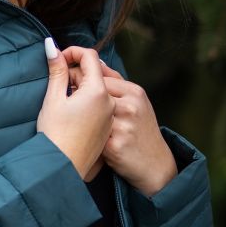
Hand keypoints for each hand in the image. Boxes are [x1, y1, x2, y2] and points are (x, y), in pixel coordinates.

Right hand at [36, 40, 114, 180]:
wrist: (62, 169)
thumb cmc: (55, 135)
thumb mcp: (53, 99)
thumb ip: (56, 70)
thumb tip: (51, 46)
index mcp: (98, 91)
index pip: (90, 57)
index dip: (71, 53)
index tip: (57, 60)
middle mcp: (109, 101)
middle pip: (94, 73)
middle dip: (74, 72)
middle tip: (56, 85)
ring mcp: (110, 115)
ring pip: (97, 89)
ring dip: (80, 87)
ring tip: (63, 101)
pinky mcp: (108, 127)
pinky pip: (100, 105)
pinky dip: (86, 101)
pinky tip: (71, 113)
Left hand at [66, 54, 176, 196]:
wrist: (154, 164)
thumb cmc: (141, 131)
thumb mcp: (136, 104)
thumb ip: (117, 84)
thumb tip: (96, 62)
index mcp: (134, 92)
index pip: (101, 74)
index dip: (83, 77)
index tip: (72, 82)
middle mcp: (130, 105)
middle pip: (94, 90)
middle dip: (78, 93)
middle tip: (71, 102)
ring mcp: (123, 125)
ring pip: (89, 112)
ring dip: (79, 114)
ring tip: (76, 120)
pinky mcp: (114, 145)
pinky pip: (90, 134)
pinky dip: (85, 135)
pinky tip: (85, 138)